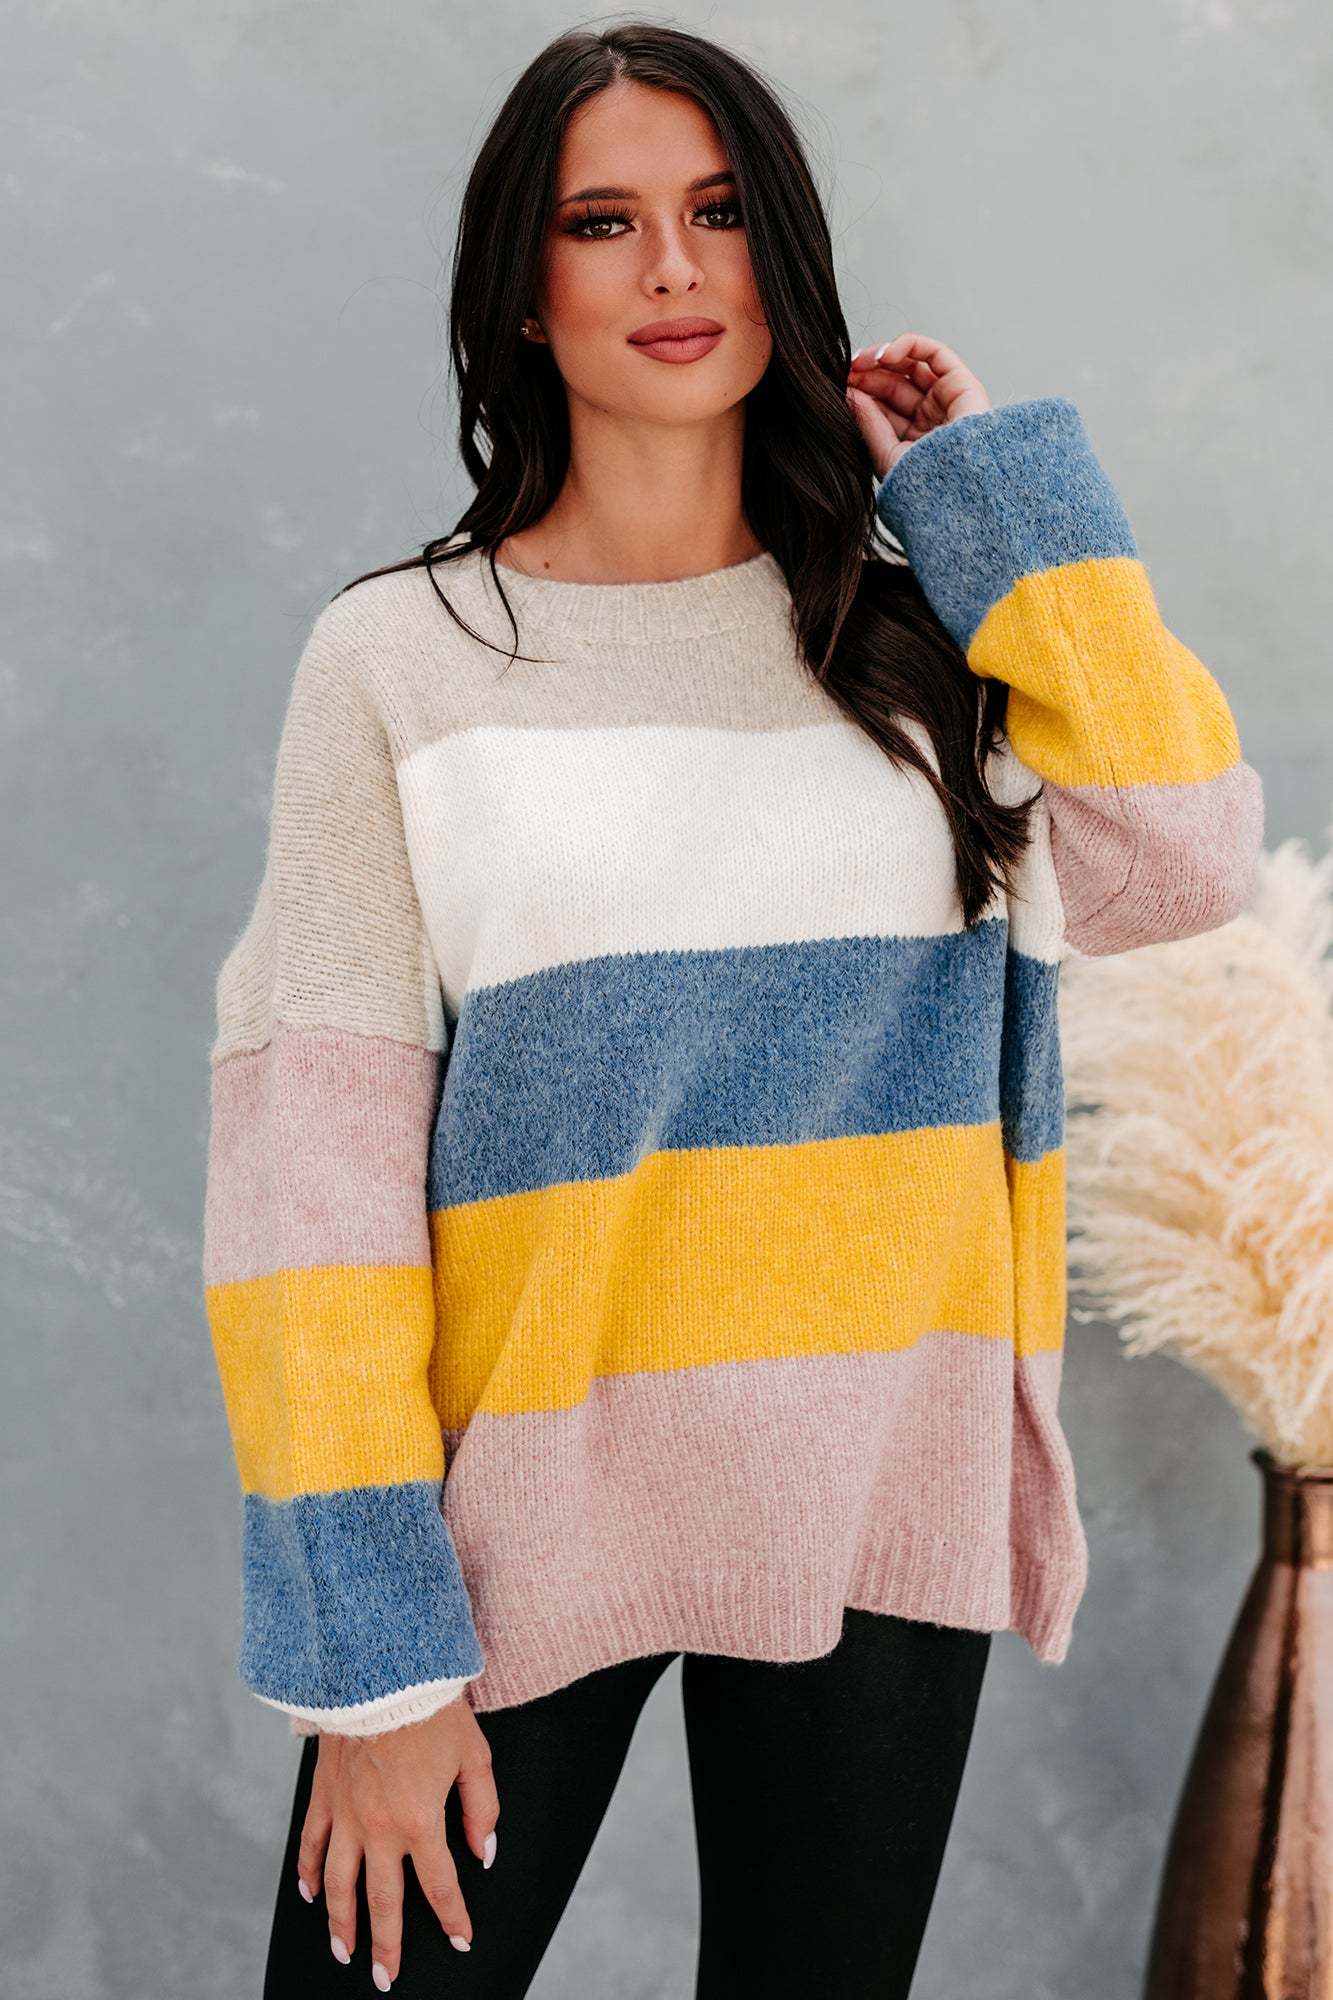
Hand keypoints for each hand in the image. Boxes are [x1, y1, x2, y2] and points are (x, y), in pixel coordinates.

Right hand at [296, 1696, 498, 1990]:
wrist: (381, 1670)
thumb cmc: (434, 1709)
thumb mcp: (474, 1756)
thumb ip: (481, 1809)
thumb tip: (483, 1853)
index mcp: (420, 1821)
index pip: (440, 1886)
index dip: (453, 1918)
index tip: (461, 1940)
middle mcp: (378, 1828)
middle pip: (381, 1902)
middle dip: (386, 1945)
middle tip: (385, 1978)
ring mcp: (344, 1815)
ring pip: (337, 1885)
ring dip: (340, 1923)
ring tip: (344, 1952)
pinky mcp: (323, 1795)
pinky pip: (309, 1844)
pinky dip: (306, 1874)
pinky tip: (309, 1896)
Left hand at [846, 332, 991, 480]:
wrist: (961, 490)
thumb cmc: (929, 487)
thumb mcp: (887, 455)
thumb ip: (869, 424)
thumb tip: (850, 394)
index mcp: (913, 439)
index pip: (883, 406)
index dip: (863, 391)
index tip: (842, 385)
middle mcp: (930, 418)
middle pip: (894, 383)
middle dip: (869, 373)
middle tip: (847, 371)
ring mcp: (946, 400)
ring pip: (911, 365)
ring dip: (883, 357)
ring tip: (862, 362)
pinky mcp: (963, 384)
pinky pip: (935, 353)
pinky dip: (909, 345)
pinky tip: (885, 356)